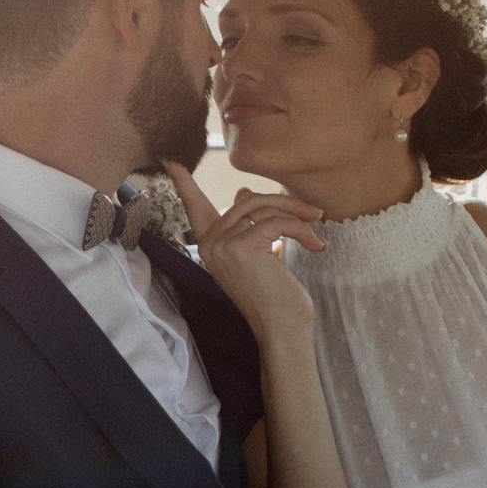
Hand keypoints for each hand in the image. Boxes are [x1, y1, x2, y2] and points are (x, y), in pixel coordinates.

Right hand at [160, 163, 323, 344]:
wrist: (282, 329)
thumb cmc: (275, 296)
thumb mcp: (258, 254)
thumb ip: (248, 224)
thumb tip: (243, 191)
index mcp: (209, 245)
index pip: (193, 206)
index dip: (184, 182)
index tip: (169, 158)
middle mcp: (209, 243)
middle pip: (248, 200)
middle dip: (284, 202)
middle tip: (315, 213)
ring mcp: (222, 245)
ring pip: (264, 207)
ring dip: (298, 215)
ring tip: (318, 230)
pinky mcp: (241, 246)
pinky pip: (277, 222)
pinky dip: (302, 229)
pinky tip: (317, 244)